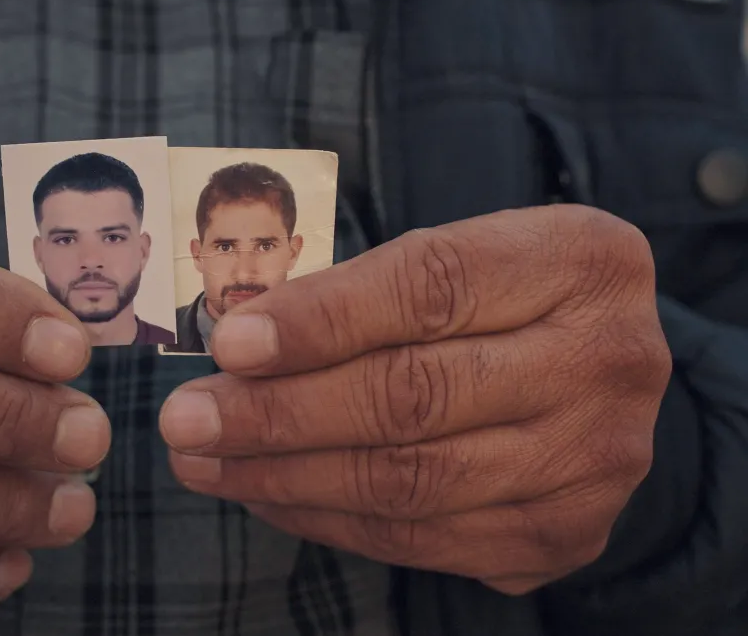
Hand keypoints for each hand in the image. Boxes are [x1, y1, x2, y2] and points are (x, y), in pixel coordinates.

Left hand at [160, 205, 670, 594]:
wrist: (595, 369)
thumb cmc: (498, 299)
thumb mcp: (454, 258)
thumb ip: (359, 293)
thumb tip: (238, 345)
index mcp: (579, 261)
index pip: (431, 286)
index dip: (320, 319)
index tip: (229, 343)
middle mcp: (608, 359)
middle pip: (416, 395)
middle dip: (279, 413)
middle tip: (187, 419)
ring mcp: (597, 458)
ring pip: (411, 481)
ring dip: (286, 477)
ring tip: (206, 462)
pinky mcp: (569, 530)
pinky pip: (424, 538)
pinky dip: (330, 520)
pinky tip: (268, 496)